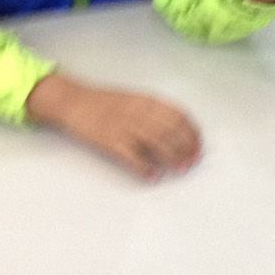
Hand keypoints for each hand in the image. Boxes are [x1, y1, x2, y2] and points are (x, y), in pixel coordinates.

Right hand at [25, 72, 200, 179]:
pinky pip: (132, 156)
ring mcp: (124, 126)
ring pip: (157, 143)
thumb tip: (177, 128)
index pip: (179, 116)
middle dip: (187, 147)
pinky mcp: (110, 140)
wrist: (75, 101)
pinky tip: (153, 176)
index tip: (198, 146)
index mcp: (147, 101)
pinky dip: (145, 167)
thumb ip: (154, 111)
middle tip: (192, 162)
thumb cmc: (105, 102)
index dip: (192, 133)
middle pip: (172, 131)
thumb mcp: (134, 99)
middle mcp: (139, 112)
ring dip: (172, 158)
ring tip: (180, 170)